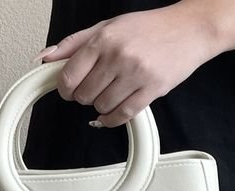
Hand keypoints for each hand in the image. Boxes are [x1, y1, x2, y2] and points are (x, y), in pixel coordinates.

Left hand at [38, 4, 215, 126]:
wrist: (192, 28)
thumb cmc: (147, 28)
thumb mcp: (107, 27)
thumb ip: (72, 44)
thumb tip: (42, 60)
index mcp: (104, 39)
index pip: (68, 78)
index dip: (65, 88)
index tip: (71, 88)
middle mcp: (119, 56)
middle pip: (83, 96)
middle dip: (86, 95)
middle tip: (98, 85)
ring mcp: (136, 74)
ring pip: (100, 107)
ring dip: (102, 104)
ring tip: (113, 90)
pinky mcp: (152, 90)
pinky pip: (120, 116)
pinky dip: (111, 119)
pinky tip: (113, 112)